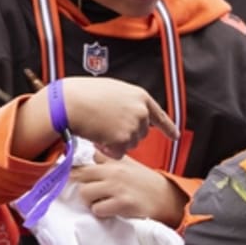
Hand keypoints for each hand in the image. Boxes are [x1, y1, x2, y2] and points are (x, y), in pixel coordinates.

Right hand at [13, 77, 178, 161]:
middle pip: (141, 134)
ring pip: (130, 145)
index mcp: (140, 97)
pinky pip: (119, 153)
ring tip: (100, 128)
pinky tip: (98, 138)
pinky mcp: (123, 139)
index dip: (168, 128)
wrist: (70, 102)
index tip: (175, 137)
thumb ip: (129, 102)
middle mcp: (142, 111)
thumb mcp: (114, 91)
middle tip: (106, 125)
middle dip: (126, 134)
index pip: (160, 116)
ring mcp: (134, 126)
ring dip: (116, 142)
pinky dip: (109, 150)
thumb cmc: (85, 94)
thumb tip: (134, 114)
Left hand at [72, 152, 188, 226]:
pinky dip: (101, 212)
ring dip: (90, 200)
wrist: (167, 199)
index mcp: (115, 161)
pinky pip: (97, 209)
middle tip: (91, 192)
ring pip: (84, 193)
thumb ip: (110, 160)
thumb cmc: (147, 184)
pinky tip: (111, 210)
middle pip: (80, 175)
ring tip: (102, 202)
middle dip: (82, 185)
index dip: (76, 167)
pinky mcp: (122, 203)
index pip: (87, 158)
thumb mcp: (130, 165)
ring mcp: (117, 187)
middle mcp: (114, 172)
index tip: (71, 173)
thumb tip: (91, 154)